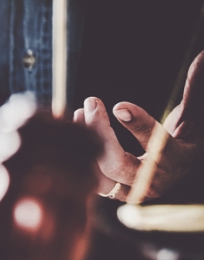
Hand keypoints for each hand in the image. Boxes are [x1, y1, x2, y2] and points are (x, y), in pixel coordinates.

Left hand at [74, 51, 203, 200]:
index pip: (157, 147)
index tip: (120, 105)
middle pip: (116, 164)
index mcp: (176, 162)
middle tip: (92, 101)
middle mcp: (151, 183)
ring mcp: (129, 191)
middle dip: (99, 131)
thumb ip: (192, 91)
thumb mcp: (192, 116)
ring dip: (84, 141)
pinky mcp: (111, 191)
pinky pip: (89, 175)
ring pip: (97, 173)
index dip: (139, 125)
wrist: (177, 170)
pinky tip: (78, 122)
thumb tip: (200, 57)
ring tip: (80, 111)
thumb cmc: (185, 137)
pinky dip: (79, 151)